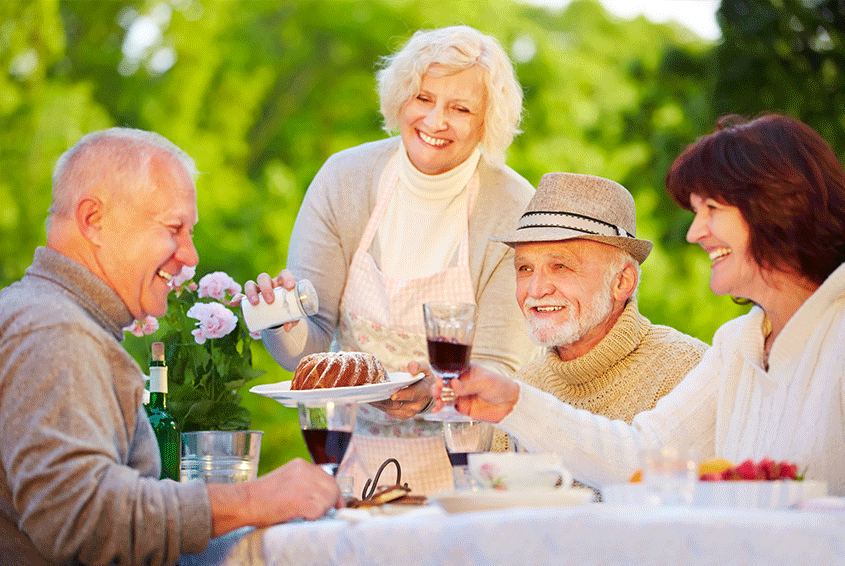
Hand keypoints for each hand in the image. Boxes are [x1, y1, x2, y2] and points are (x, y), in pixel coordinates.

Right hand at [207, 458, 342, 535]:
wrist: (244, 501)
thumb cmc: (261, 496)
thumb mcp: (286, 479)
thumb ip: (303, 481)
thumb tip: (320, 494)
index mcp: (301, 465)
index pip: (328, 477)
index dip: (333, 493)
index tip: (336, 504)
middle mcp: (305, 471)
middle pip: (332, 487)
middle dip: (330, 502)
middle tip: (319, 513)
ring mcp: (304, 484)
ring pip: (328, 500)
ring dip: (320, 511)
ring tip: (303, 513)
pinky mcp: (301, 500)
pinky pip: (320, 511)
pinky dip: (313, 517)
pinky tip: (300, 516)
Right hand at [236, 269, 299, 331]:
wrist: (278, 317)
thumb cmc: (288, 310)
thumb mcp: (293, 315)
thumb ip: (293, 320)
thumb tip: (287, 327)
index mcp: (281, 283)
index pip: (284, 274)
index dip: (287, 278)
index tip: (289, 287)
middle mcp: (269, 284)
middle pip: (264, 278)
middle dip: (266, 288)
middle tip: (270, 301)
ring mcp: (257, 290)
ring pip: (251, 284)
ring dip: (251, 292)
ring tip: (255, 303)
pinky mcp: (249, 298)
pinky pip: (241, 296)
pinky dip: (237, 298)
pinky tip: (234, 303)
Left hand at [369, 363, 433, 418]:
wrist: (429, 393)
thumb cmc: (424, 378)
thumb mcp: (425, 369)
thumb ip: (418, 366)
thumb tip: (411, 369)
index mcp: (423, 392)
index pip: (412, 394)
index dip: (402, 395)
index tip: (393, 395)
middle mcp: (417, 405)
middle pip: (398, 405)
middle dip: (385, 400)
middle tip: (373, 394)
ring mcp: (410, 412)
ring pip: (392, 410)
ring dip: (381, 404)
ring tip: (369, 397)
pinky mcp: (403, 415)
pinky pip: (390, 413)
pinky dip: (381, 407)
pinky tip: (373, 400)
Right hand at [429, 363, 518, 423]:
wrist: (510, 405)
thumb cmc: (501, 387)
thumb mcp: (485, 382)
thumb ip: (468, 385)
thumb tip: (453, 384)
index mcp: (467, 371)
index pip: (451, 372)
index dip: (443, 376)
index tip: (440, 381)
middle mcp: (463, 383)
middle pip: (445, 384)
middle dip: (438, 387)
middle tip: (437, 391)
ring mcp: (462, 395)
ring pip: (445, 395)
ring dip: (439, 398)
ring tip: (437, 401)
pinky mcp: (463, 407)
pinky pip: (450, 406)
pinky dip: (442, 407)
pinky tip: (437, 409)